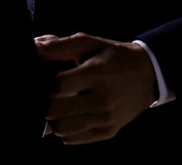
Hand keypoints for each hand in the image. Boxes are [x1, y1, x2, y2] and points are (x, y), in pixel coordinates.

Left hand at [35, 32, 155, 144]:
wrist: (148, 74)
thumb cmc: (114, 56)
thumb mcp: (89, 43)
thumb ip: (59, 46)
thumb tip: (33, 48)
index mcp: (97, 73)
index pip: (56, 85)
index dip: (40, 81)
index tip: (39, 76)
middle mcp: (103, 100)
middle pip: (54, 110)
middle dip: (41, 100)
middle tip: (43, 91)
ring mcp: (105, 119)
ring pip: (61, 129)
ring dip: (50, 117)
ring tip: (54, 102)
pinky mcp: (107, 132)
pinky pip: (72, 138)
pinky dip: (62, 128)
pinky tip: (67, 114)